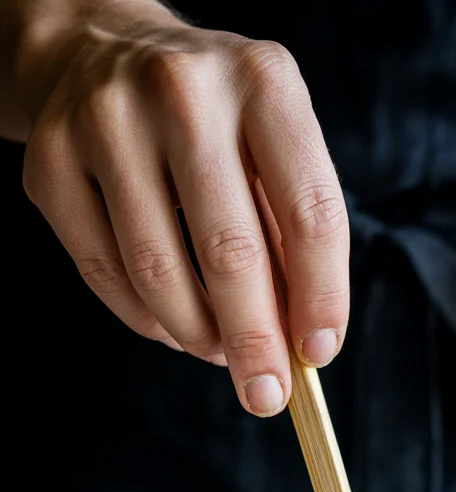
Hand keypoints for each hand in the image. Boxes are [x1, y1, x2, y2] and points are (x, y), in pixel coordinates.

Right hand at [20, 3, 348, 414]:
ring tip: (219, 352)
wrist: (102, 48)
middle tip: (266, 394)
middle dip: (254, 342)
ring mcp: (106, 120)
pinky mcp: (49, 158)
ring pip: (158, 272)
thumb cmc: (215, 122)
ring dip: (197, 335)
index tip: (317, 355)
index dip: (321, 297)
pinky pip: (103, 272)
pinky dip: (145, 318)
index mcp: (263, 83)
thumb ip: (293, 237)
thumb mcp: (273, 147)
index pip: (310, 212)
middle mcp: (183, 92)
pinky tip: (172, 327)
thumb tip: (302, 344)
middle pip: (229, 252)